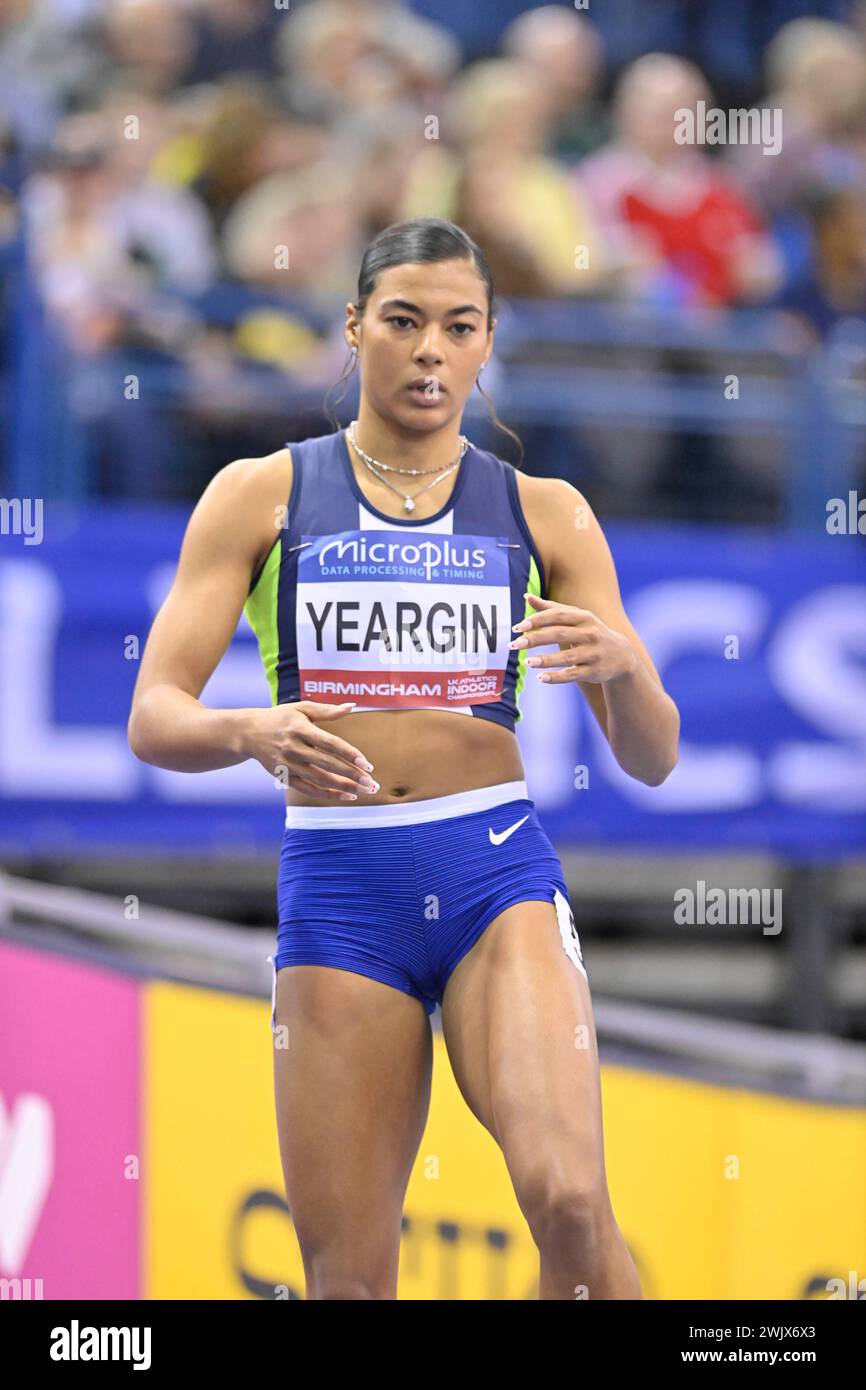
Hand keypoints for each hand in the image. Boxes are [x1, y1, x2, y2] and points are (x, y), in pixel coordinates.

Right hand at [239, 701, 378, 798]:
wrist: (249, 733)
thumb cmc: (281, 718)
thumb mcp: (301, 708)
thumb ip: (327, 710)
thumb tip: (352, 706)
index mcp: (300, 728)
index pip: (329, 744)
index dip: (349, 754)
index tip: (367, 764)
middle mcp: (293, 748)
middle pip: (327, 765)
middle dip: (351, 775)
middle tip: (371, 783)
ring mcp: (288, 764)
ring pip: (319, 780)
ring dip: (343, 787)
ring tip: (364, 791)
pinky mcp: (284, 777)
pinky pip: (309, 789)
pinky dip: (328, 794)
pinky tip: (347, 796)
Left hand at [508, 594, 637, 684]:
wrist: (621, 655)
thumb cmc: (591, 633)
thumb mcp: (576, 618)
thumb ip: (551, 608)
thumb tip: (526, 596)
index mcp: (583, 617)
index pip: (557, 615)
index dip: (537, 620)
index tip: (518, 627)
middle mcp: (590, 633)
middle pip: (559, 634)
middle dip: (535, 639)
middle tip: (514, 644)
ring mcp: (593, 653)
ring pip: (567, 657)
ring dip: (546, 660)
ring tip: (527, 662)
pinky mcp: (594, 671)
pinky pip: (573, 674)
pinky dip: (557, 677)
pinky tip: (541, 678)